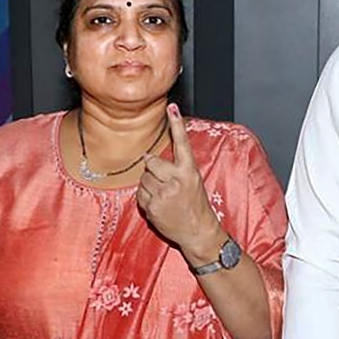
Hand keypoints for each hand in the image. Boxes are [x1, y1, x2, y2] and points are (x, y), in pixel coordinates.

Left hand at [137, 103, 223, 261]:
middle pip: (151, 162)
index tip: (172, 107)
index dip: (176, 124)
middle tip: (164, 181)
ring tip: (164, 196)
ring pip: (143, 178)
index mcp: (189, 171)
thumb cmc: (195, 204)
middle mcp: (177, 180)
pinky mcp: (153, 206)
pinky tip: (159, 205)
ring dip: (149, 185)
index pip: (182, 143)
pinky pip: (140, 194)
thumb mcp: (193, 181)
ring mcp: (164, 194)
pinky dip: (146, 198)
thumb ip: (175, 168)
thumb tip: (148, 157)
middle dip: (152, 170)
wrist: (198, 231)